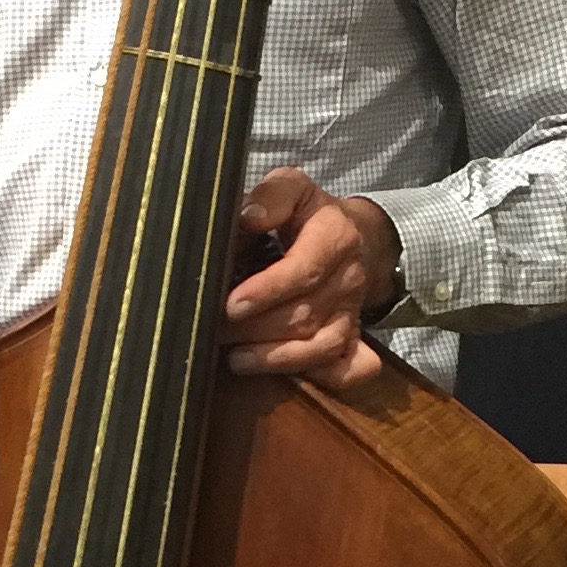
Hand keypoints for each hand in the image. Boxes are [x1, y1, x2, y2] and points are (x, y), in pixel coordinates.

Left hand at [221, 169, 399, 393]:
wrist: (350, 236)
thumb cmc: (307, 214)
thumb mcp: (292, 187)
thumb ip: (272, 195)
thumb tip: (248, 217)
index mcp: (336, 236)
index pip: (305, 269)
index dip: (267, 290)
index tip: (231, 303)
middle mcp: (349, 279)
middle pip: (305, 314)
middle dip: (255, 328)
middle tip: (213, 330)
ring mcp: (353, 312)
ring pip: (320, 347)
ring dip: (275, 358)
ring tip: (236, 358)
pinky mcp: (353, 337)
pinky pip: (348, 369)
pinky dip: (323, 379)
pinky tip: (284, 376)